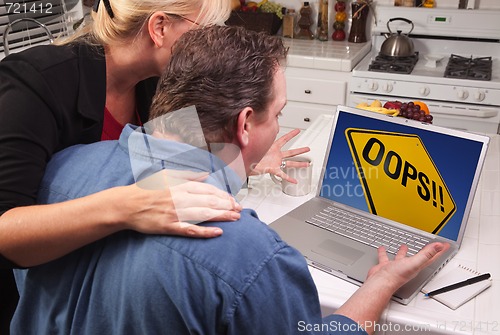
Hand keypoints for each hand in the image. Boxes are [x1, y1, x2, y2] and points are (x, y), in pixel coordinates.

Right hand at [119, 170, 241, 237]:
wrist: (127, 204)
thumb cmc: (146, 189)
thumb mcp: (167, 175)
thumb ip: (187, 175)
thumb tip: (205, 174)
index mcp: (181, 185)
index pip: (208, 190)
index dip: (224, 195)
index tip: (234, 200)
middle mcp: (180, 197)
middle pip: (209, 201)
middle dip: (227, 206)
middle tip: (240, 210)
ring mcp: (175, 212)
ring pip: (204, 214)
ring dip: (222, 216)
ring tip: (235, 218)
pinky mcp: (169, 226)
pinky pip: (190, 229)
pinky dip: (205, 231)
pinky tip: (218, 233)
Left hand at [251, 129, 309, 182]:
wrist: (244, 164)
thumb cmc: (249, 154)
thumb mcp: (255, 144)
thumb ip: (257, 136)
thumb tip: (253, 126)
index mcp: (272, 147)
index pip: (284, 139)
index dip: (291, 134)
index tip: (297, 131)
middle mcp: (276, 155)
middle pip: (291, 152)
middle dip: (300, 151)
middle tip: (307, 149)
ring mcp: (275, 163)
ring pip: (290, 163)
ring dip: (299, 164)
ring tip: (307, 164)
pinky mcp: (273, 170)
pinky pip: (283, 174)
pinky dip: (288, 178)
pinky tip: (294, 180)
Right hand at [366, 242, 449, 290]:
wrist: (381, 282)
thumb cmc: (397, 276)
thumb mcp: (414, 262)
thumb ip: (426, 254)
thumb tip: (438, 247)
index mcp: (416, 266)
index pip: (431, 257)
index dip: (439, 251)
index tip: (445, 245)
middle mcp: (408, 266)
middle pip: (419, 257)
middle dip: (424, 251)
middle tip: (427, 246)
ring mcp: (397, 266)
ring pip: (402, 257)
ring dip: (403, 251)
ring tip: (404, 246)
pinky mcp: (386, 266)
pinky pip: (386, 257)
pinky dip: (385, 253)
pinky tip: (383, 249)